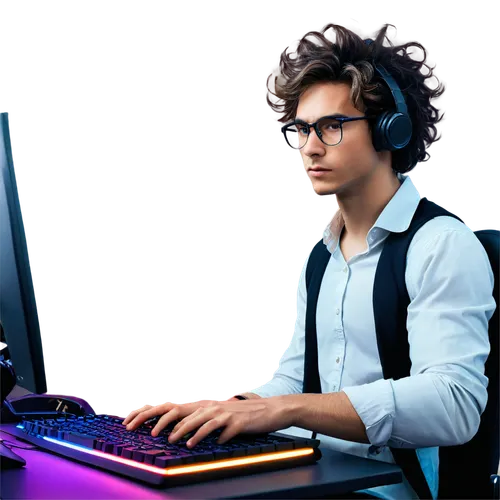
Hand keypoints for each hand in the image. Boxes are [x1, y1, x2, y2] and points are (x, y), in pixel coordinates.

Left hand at [122, 396, 293, 447]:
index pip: (176, 408)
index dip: (157, 415)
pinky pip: (221, 431)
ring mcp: (225, 414)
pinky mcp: (237, 423)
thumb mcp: (221, 415)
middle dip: (168, 423)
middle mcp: (213, 408)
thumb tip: (184, 430)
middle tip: (154, 435)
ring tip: (177, 442)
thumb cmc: (244, 415)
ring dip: (188, 432)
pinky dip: (210, 437)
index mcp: (206, 406)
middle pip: (186, 413)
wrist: (270, 410)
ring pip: (202, 422)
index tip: (141, 424)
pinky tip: (202, 443)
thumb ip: (204, 420)